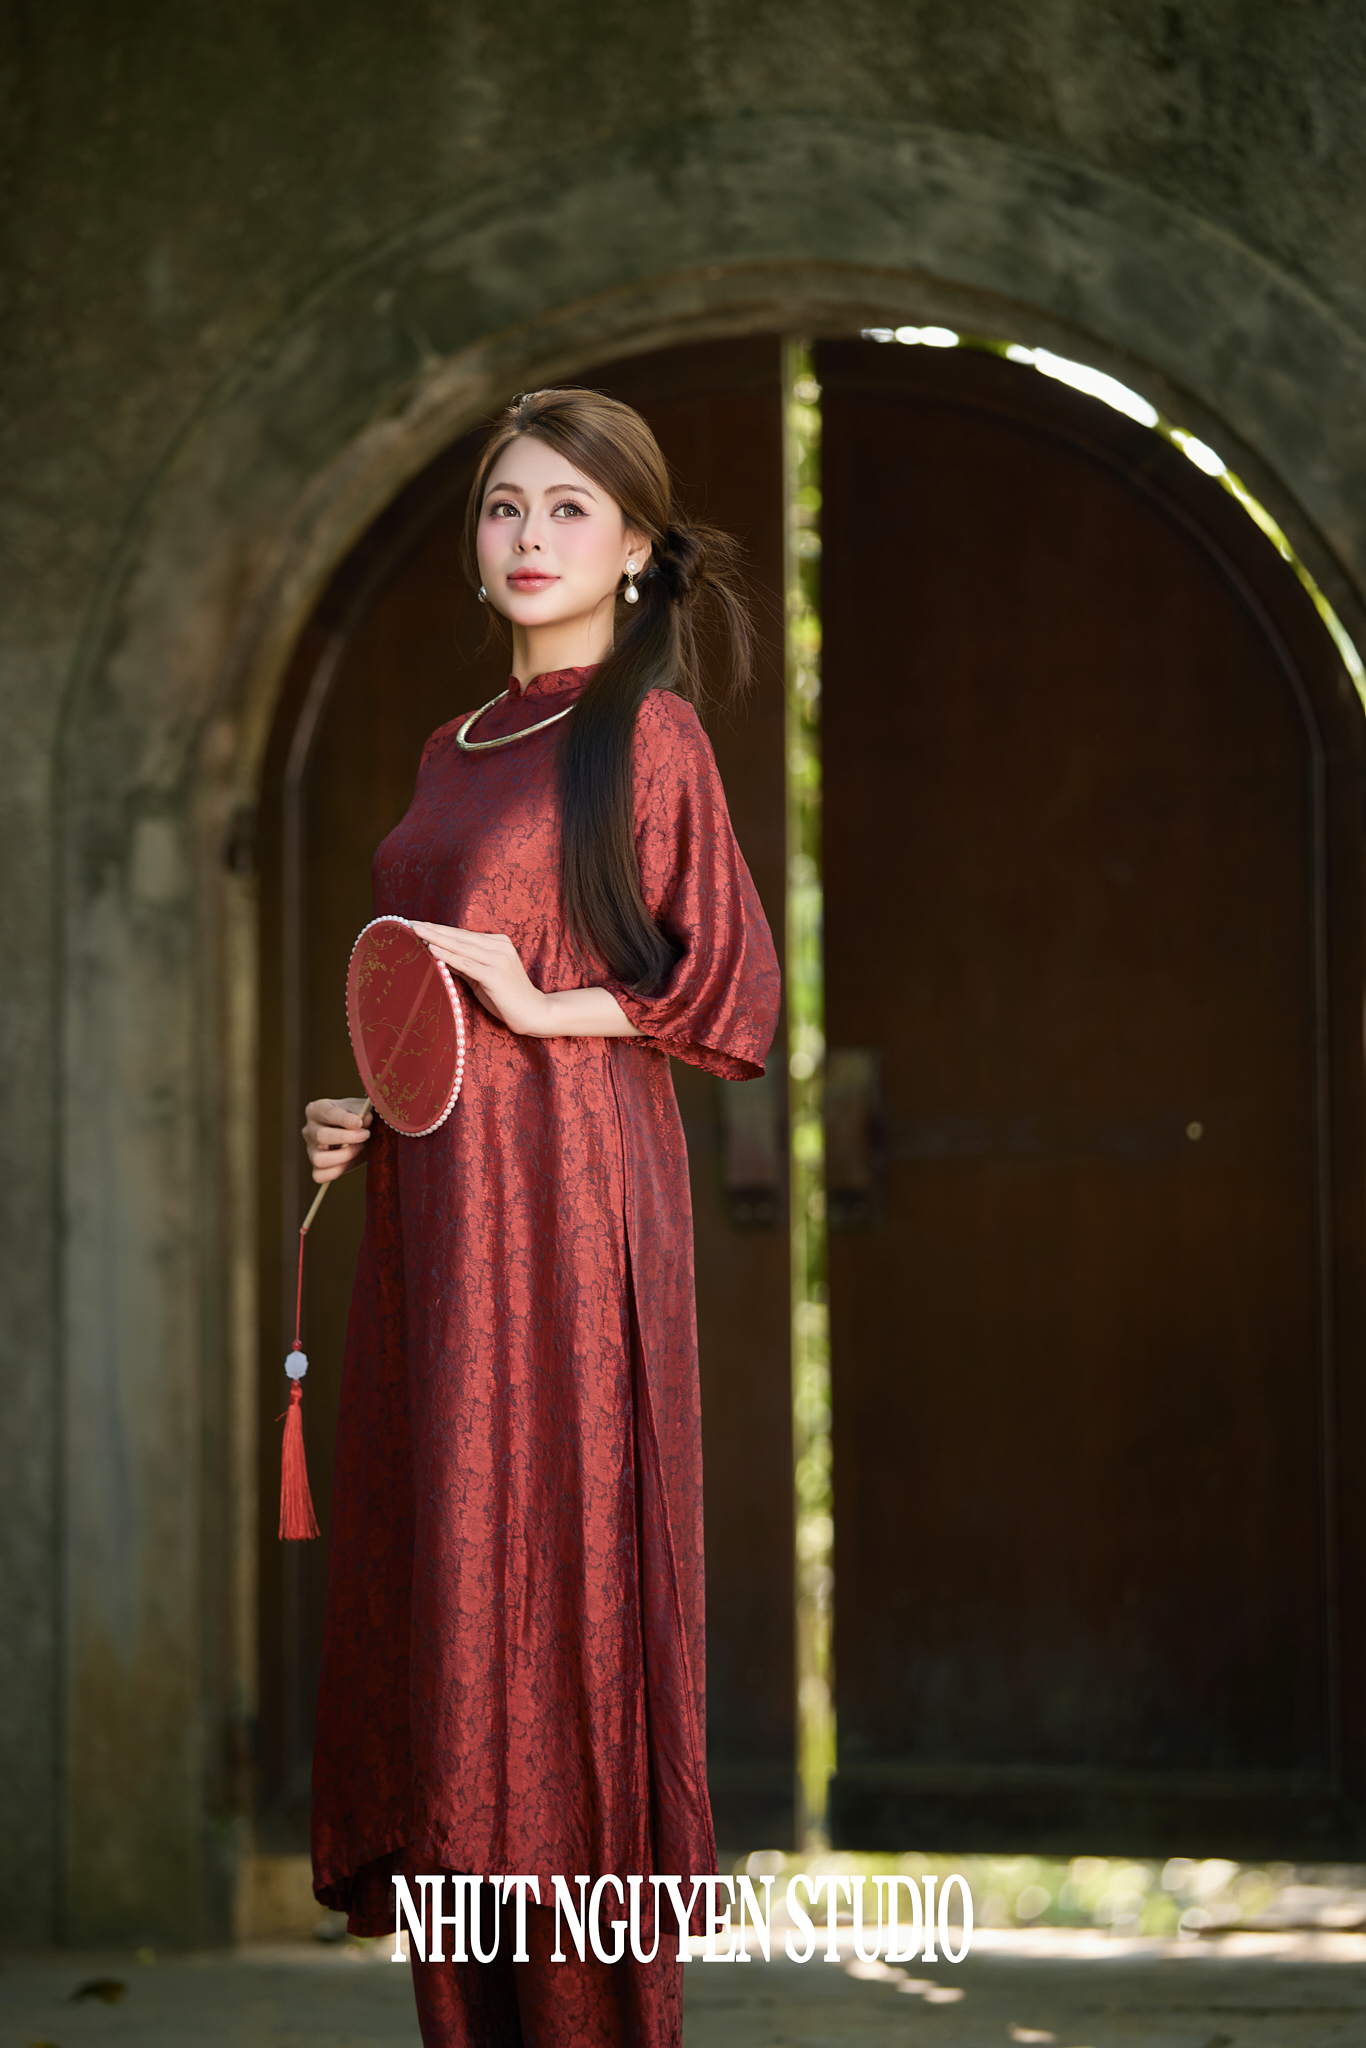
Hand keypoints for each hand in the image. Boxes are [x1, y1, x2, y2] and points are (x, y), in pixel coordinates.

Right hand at [303, 1095, 371, 1181]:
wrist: (359, 1133)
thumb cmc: (356, 1117)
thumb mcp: (360, 1108)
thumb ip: (362, 1112)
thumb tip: (365, 1119)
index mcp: (317, 1110)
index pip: (327, 1114)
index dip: (344, 1119)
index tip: (360, 1122)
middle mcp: (309, 1130)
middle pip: (320, 1136)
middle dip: (346, 1138)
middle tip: (365, 1135)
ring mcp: (311, 1150)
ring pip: (318, 1159)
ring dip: (342, 1156)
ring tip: (358, 1148)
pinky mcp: (316, 1167)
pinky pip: (319, 1175)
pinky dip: (336, 1172)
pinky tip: (349, 1162)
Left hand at [410, 923, 551, 1035]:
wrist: (534, 1012)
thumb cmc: (506, 996)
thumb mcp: (482, 976)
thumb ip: (463, 964)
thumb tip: (438, 954)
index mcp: (498, 942)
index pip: (463, 934)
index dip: (440, 929)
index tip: (418, 924)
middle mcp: (499, 946)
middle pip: (460, 936)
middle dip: (434, 929)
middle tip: (411, 923)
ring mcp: (498, 959)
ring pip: (461, 947)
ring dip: (437, 938)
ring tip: (417, 932)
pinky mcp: (496, 974)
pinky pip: (466, 963)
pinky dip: (448, 956)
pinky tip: (432, 949)